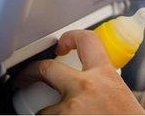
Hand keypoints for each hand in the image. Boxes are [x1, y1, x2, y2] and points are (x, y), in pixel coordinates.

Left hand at [15, 30, 144, 114]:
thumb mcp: (120, 93)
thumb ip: (102, 82)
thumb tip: (80, 81)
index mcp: (105, 73)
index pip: (87, 40)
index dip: (70, 37)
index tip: (61, 44)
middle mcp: (86, 86)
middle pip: (47, 69)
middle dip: (30, 73)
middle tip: (25, 78)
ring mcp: (71, 108)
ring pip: (43, 109)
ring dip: (48, 115)